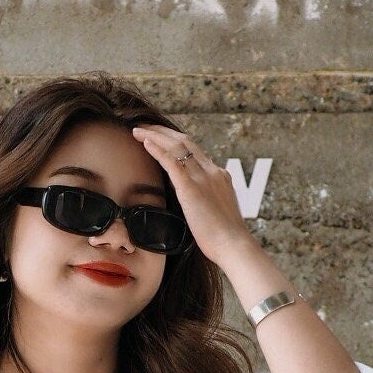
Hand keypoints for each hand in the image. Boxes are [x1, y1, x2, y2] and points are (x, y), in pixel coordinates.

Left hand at [130, 123, 251, 266]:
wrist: (234, 246)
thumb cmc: (225, 239)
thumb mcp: (216, 213)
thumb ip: (205, 202)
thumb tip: (192, 202)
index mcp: (219, 176)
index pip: (196, 151)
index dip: (176, 141)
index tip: (161, 138)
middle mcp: (212, 171)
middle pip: (185, 142)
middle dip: (163, 132)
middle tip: (145, 127)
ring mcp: (203, 177)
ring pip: (176, 146)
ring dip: (155, 135)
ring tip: (138, 130)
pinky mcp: (191, 187)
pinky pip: (171, 161)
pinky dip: (157, 149)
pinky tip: (144, 142)